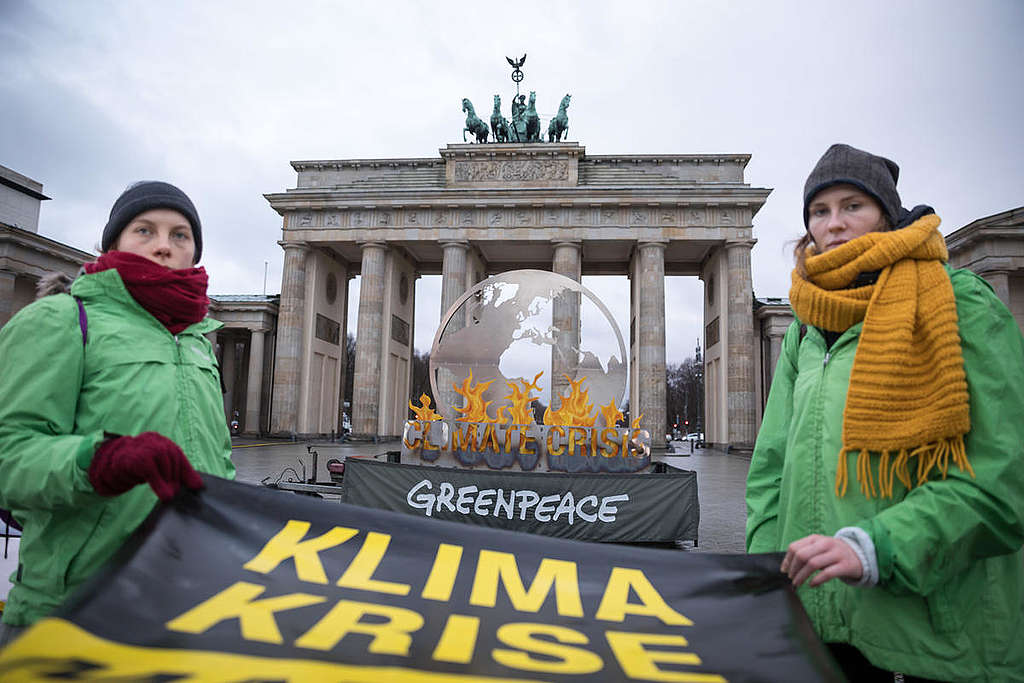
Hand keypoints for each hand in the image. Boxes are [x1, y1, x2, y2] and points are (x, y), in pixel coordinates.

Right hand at [88, 432, 203, 501]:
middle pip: (172, 458)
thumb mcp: (158, 470)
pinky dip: (159, 484)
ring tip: (169, 495)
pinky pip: (150, 471)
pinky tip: (164, 495)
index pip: (177, 454)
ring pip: (163, 463)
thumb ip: (177, 474)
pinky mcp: (134, 458)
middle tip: (176, 493)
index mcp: (159, 441)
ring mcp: (142, 446)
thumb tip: (199, 486)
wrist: (104, 467)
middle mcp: (153, 440)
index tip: (196, 486)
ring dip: (169, 481)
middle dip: (177, 477)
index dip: (187, 471)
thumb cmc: (134, 468)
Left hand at [781, 534, 861, 587]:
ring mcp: (836, 554)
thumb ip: (805, 553)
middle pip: (802, 555)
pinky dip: (817, 580)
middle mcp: (825, 544)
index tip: (784, 570)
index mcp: (815, 538)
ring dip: (801, 576)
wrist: (859, 555)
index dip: (787, 560)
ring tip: (797, 583)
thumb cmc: (833, 554)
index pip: (795, 547)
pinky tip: (812, 584)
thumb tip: (787, 566)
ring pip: (813, 564)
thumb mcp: (819, 548)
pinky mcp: (845, 565)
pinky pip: (828, 573)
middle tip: (791, 578)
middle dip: (793, 569)